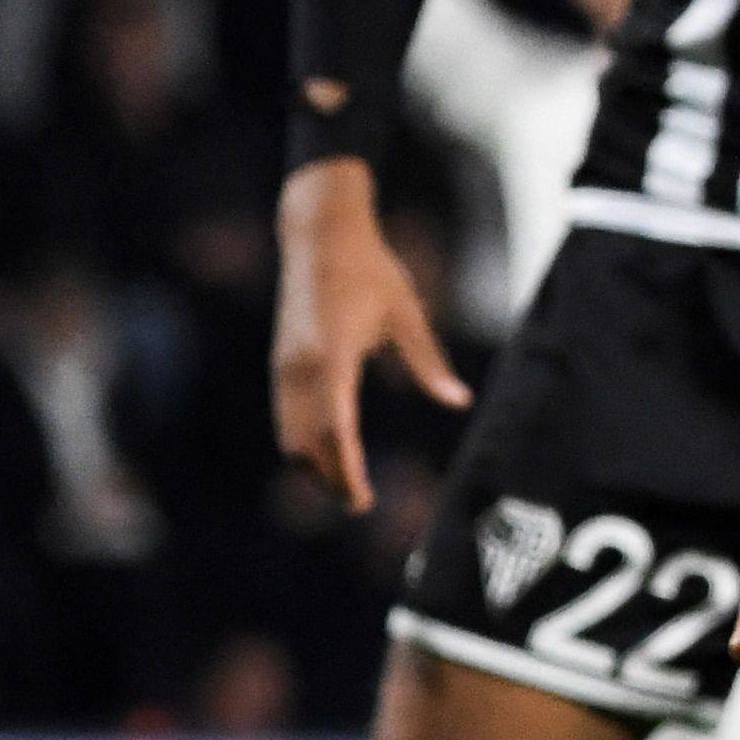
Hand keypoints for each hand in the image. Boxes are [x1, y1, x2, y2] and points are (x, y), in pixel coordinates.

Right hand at [269, 156, 468, 506]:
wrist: (319, 235)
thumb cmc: (371, 271)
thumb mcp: (407, 314)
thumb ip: (429, 362)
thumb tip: (458, 401)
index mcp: (333, 355)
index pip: (337, 428)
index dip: (346, 468)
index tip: (361, 498)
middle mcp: (301, 366)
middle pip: (307, 441)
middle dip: (329, 477)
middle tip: (360, 504)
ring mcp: (285, 364)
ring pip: (290, 431)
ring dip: (312, 463)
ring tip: (344, 486)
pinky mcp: (281, 360)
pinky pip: (286, 413)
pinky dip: (301, 440)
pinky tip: (324, 455)